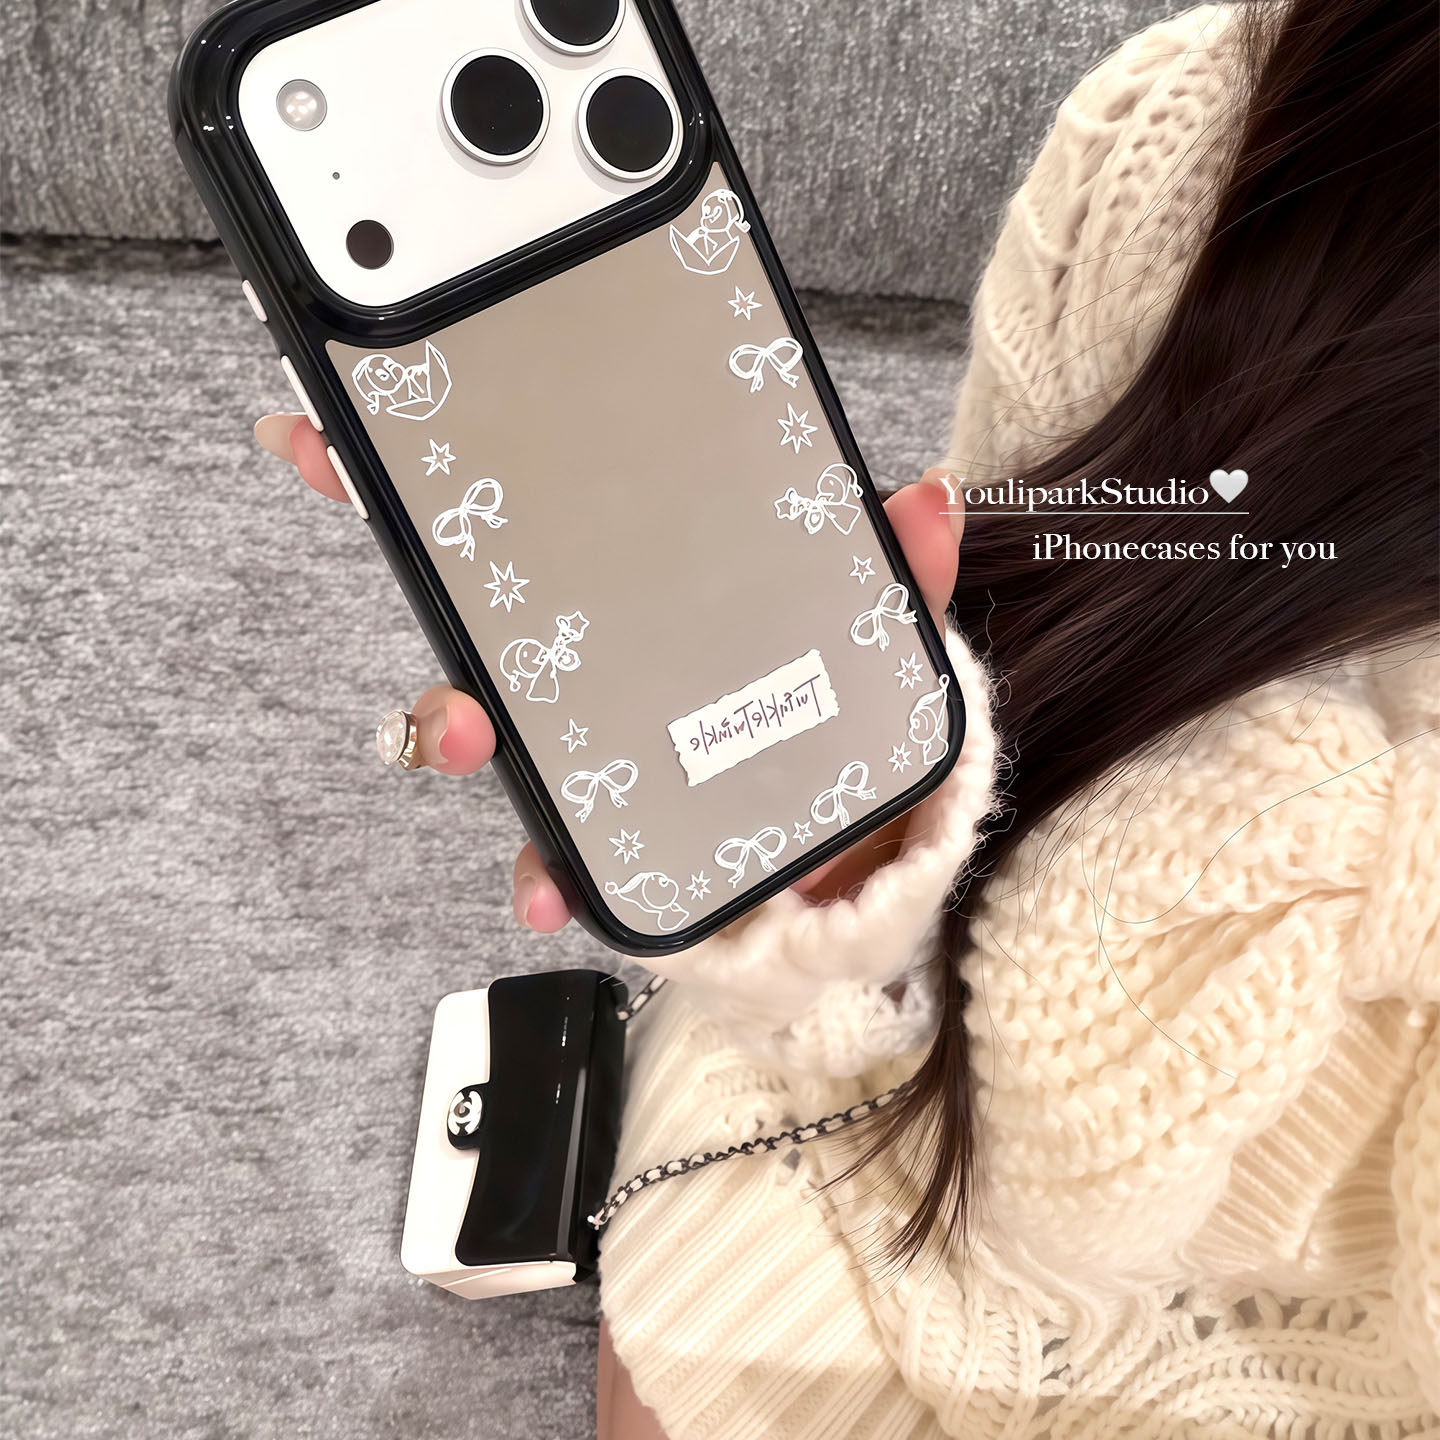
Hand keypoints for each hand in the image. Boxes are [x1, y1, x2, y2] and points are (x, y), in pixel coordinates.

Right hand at [254, 413, 964, 930]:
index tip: (324, 436)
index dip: (412, 481)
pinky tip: (549, 886)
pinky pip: (551, 849)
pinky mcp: (609, 832)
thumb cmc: (844, 714)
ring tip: (474, 740)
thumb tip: (930, 497)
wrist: (870, 838)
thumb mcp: (868, 634)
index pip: (514, 525)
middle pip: (465, 633)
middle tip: (428, 618)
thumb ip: (887, 574)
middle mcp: (587, 667)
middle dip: (418, 596)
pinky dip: (539, 868)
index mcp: (631, 596)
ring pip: (485, 735)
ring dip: (451, 732)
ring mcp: (589, 750)